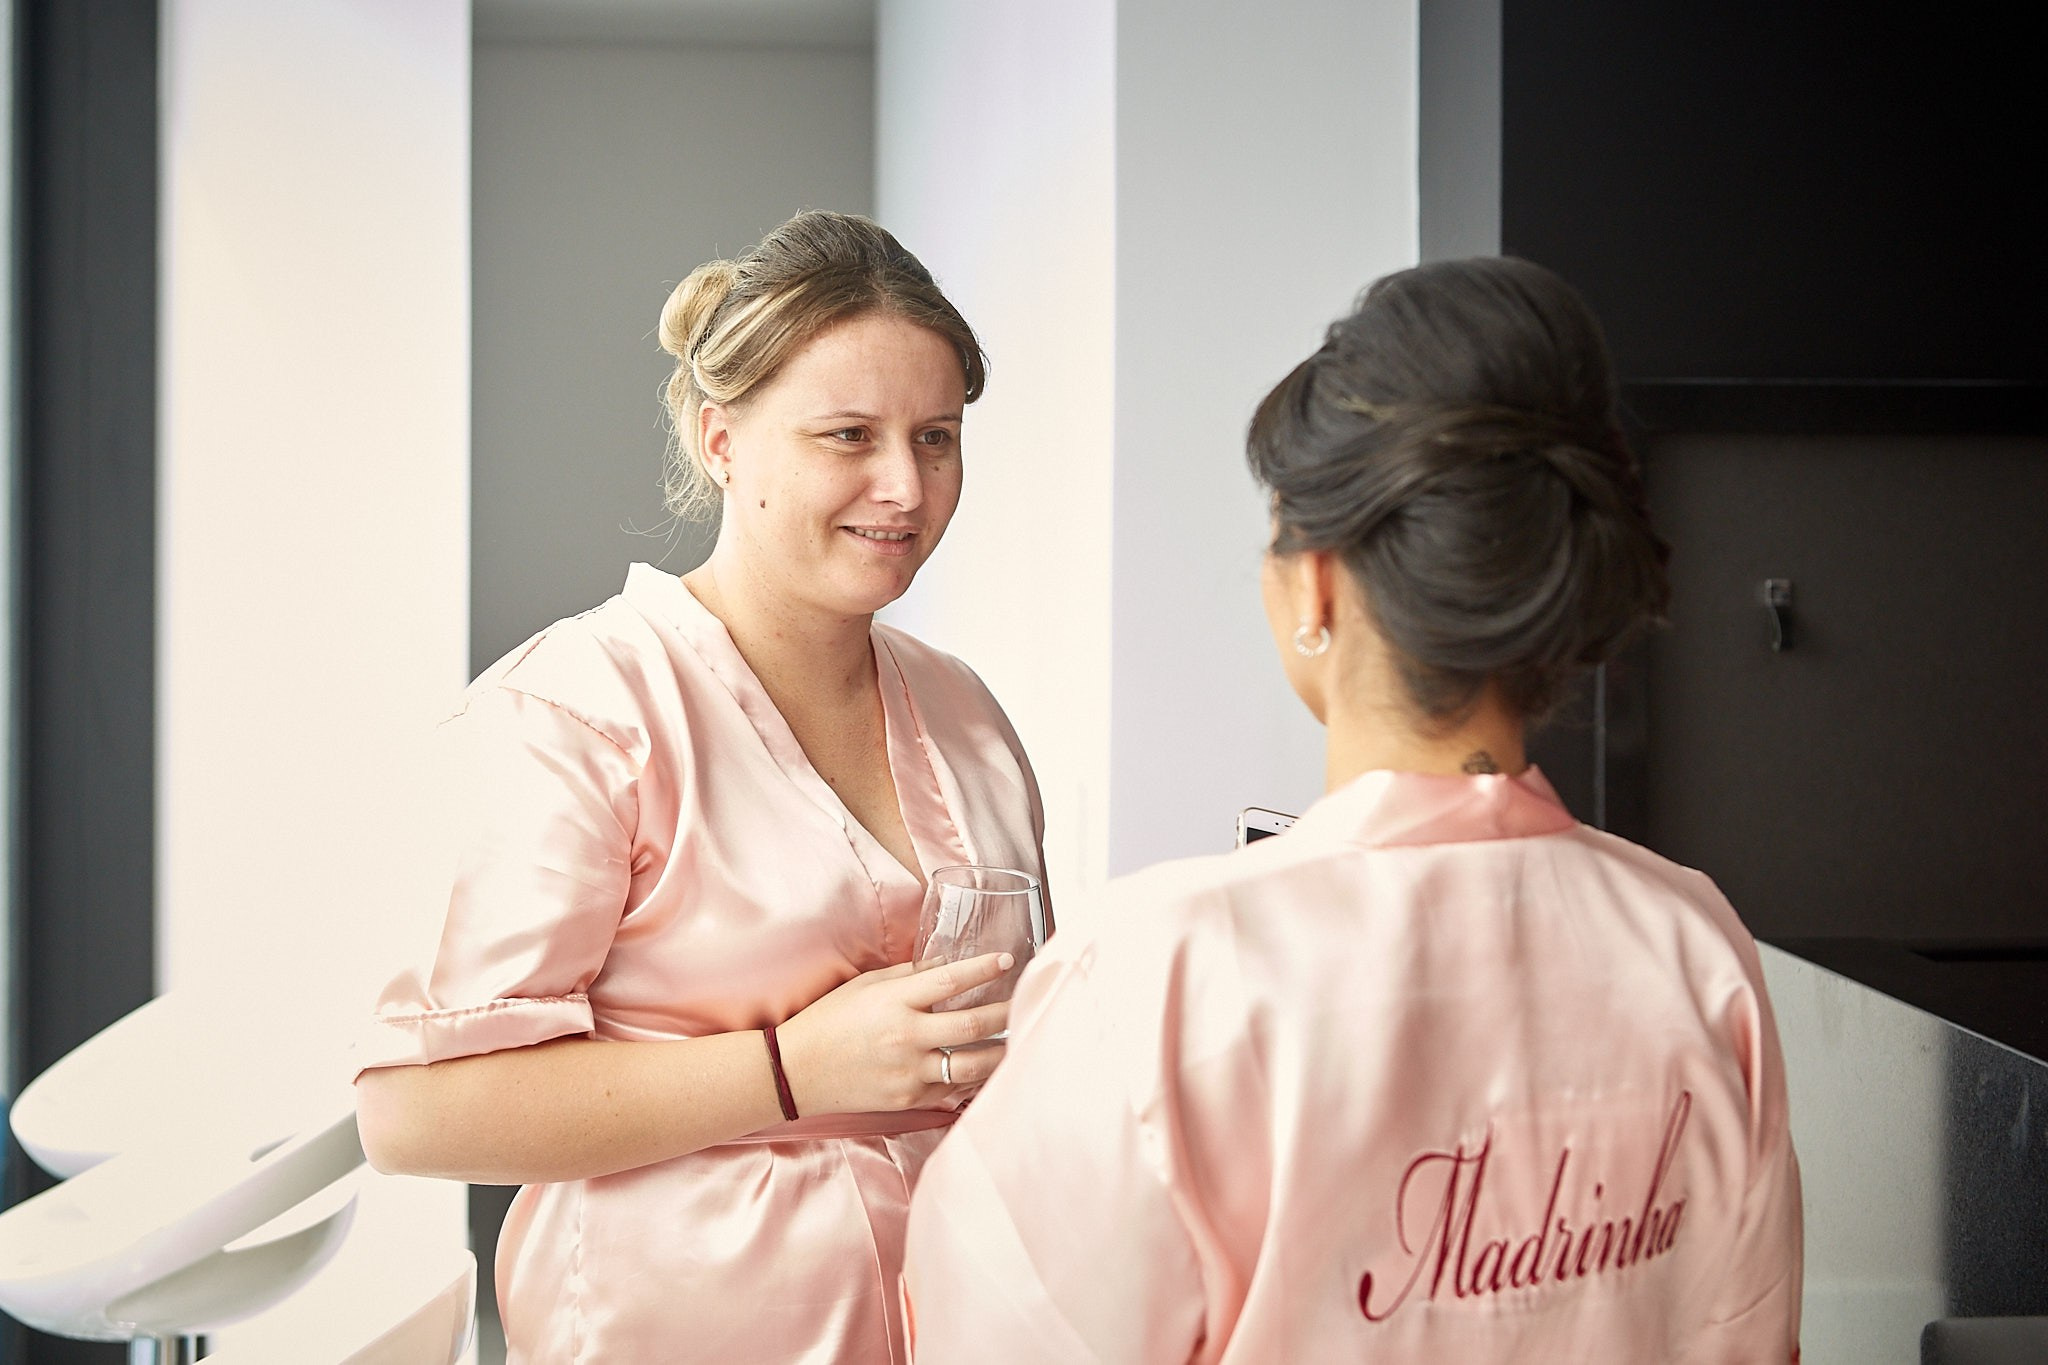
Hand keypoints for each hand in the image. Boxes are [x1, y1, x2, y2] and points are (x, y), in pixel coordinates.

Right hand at [774, 952, 1014, 1115]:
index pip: (950, 981)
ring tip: (1017, 1039)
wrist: (795, 1072)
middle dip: (1005, 1011)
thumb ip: (909, 976)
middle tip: (1024, 1001)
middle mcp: (906, 1037)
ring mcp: (910, 1073)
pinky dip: (973, 1077)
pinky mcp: (909, 1099)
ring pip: (972, 1063)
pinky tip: (988, 1066)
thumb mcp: (864, 986)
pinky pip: (952, 1089)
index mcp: (894, 1002)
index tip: (1007, 960)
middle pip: (973, 1024)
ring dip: (1000, 1050)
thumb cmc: (828, 1020)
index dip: (983, 969)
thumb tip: (948, 965)